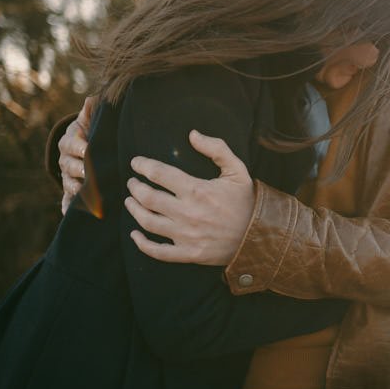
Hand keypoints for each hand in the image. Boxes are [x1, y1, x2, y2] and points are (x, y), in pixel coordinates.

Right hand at [59, 96, 95, 214]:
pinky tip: (69, 213)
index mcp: (68, 143)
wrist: (81, 151)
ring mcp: (66, 178)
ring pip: (69, 185)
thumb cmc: (90, 133)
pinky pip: (65, 202)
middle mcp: (65, 162)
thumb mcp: (89, 122)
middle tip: (91, 174)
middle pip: (70, 167)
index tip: (89, 149)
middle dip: (80, 170)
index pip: (72, 145)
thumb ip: (91, 112)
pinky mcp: (69, 193)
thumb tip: (93, 98)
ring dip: (77, 190)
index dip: (80, 147)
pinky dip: (67, 208)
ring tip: (88, 195)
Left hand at [124, 130, 253, 265]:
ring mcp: (186, 235)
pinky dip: (141, 244)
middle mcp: (188, 213)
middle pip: (148, 198)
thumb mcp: (237, 170)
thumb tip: (192, 135)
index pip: (160, 174)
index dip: (143, 166)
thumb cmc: (246, 201)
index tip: (136, 163)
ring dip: (133, 209)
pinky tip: (134, 234)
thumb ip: (217, 149)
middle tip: (132, 182)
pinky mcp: (188, 253)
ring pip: (148, 222)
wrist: (259, 236)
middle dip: (135, 187)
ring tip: (130, 200)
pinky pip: (157, 251)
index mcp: (198, 190)